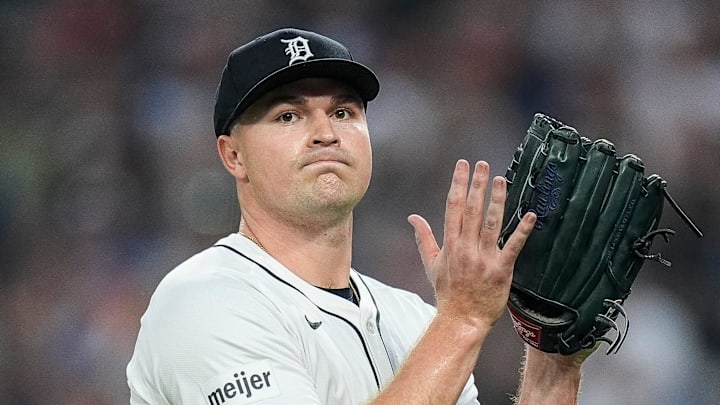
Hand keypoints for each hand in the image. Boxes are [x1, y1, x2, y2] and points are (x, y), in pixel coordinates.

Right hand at [408, 160, 535, 329]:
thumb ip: (423, 238)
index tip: (462, 166)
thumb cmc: (448, 293)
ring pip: (491, 223)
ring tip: (501, 180)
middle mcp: (466, 247)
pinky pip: (513, 247)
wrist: (461, 319)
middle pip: (472, 210)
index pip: (454, 207)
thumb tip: (412, 218)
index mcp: (450, 244)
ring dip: (497, 200)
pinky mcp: (501, 270)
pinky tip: (530, 216)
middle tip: (483, 164)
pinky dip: (522, 231)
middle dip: (477, 184)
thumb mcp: (430, 264)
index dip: (458, 184)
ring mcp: (484, 258)